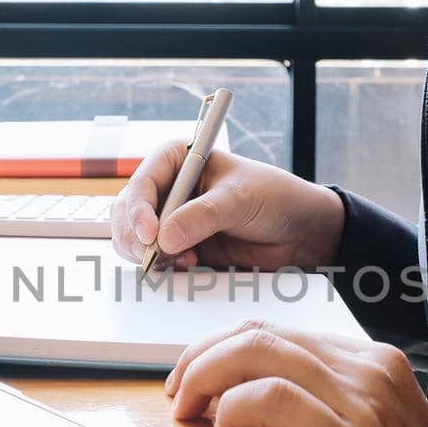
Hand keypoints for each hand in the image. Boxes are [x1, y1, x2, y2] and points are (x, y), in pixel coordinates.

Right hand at [110, 140, 345, 271]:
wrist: (299, 232)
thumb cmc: (274, 198)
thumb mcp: (238, 200)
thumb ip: (201, 217)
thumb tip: (164, 239)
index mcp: (179, 160)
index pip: (143, 181)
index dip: (139, 208)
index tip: (150, 234)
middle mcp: (170, 188)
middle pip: (128, 212)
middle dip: (136, 235)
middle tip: (153, 255)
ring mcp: (173, 219)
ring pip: (135, 238)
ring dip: (149, 253)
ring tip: (182, 260)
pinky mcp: (182, 247)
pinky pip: (156, 259)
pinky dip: (163, 266)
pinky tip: (189, 265)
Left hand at [166, 320, 427, 426]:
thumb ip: (307, 420)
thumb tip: (234, 411)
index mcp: (372, 367)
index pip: (274, 334)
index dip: (217, 354)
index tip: (190, 387)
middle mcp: (370, 372)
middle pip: (259, 334)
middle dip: (201, 361)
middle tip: (177, 399)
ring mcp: (367, 404)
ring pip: (261, 353)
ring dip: (208, 379)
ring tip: (191, 417)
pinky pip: (275, 399)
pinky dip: (235, 408)